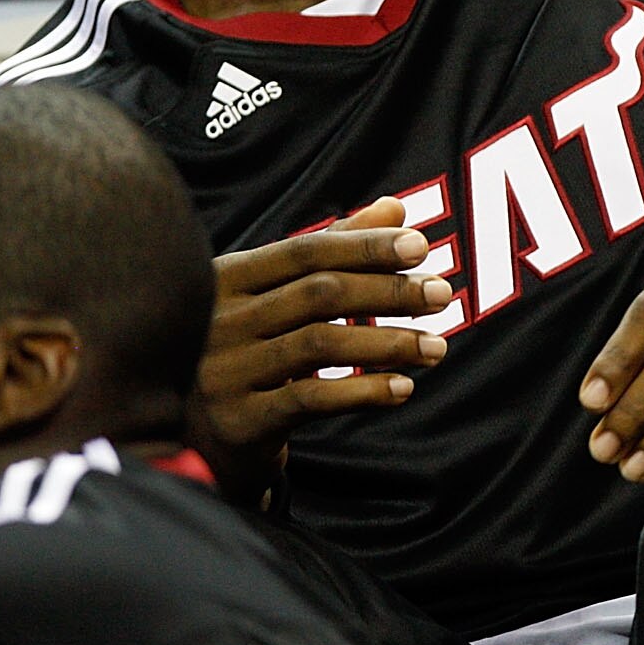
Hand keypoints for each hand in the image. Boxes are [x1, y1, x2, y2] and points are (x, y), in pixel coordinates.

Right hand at [204, 197, 453, 453]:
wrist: (201, 437)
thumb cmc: (251, 350)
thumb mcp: (280, 296)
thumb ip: (334, 251)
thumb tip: (393, 207)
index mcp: (226, 279)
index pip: (306, 251)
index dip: (366, 246)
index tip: (422, 246)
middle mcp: (217, 321)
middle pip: (319, 293)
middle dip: (389, 291)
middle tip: (442, 295)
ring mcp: (223, 372)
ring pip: (321, 343)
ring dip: (390, 343)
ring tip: (437, 347)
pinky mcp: (237, 421)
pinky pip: (311, 399)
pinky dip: (364, 391)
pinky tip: (403, 388)